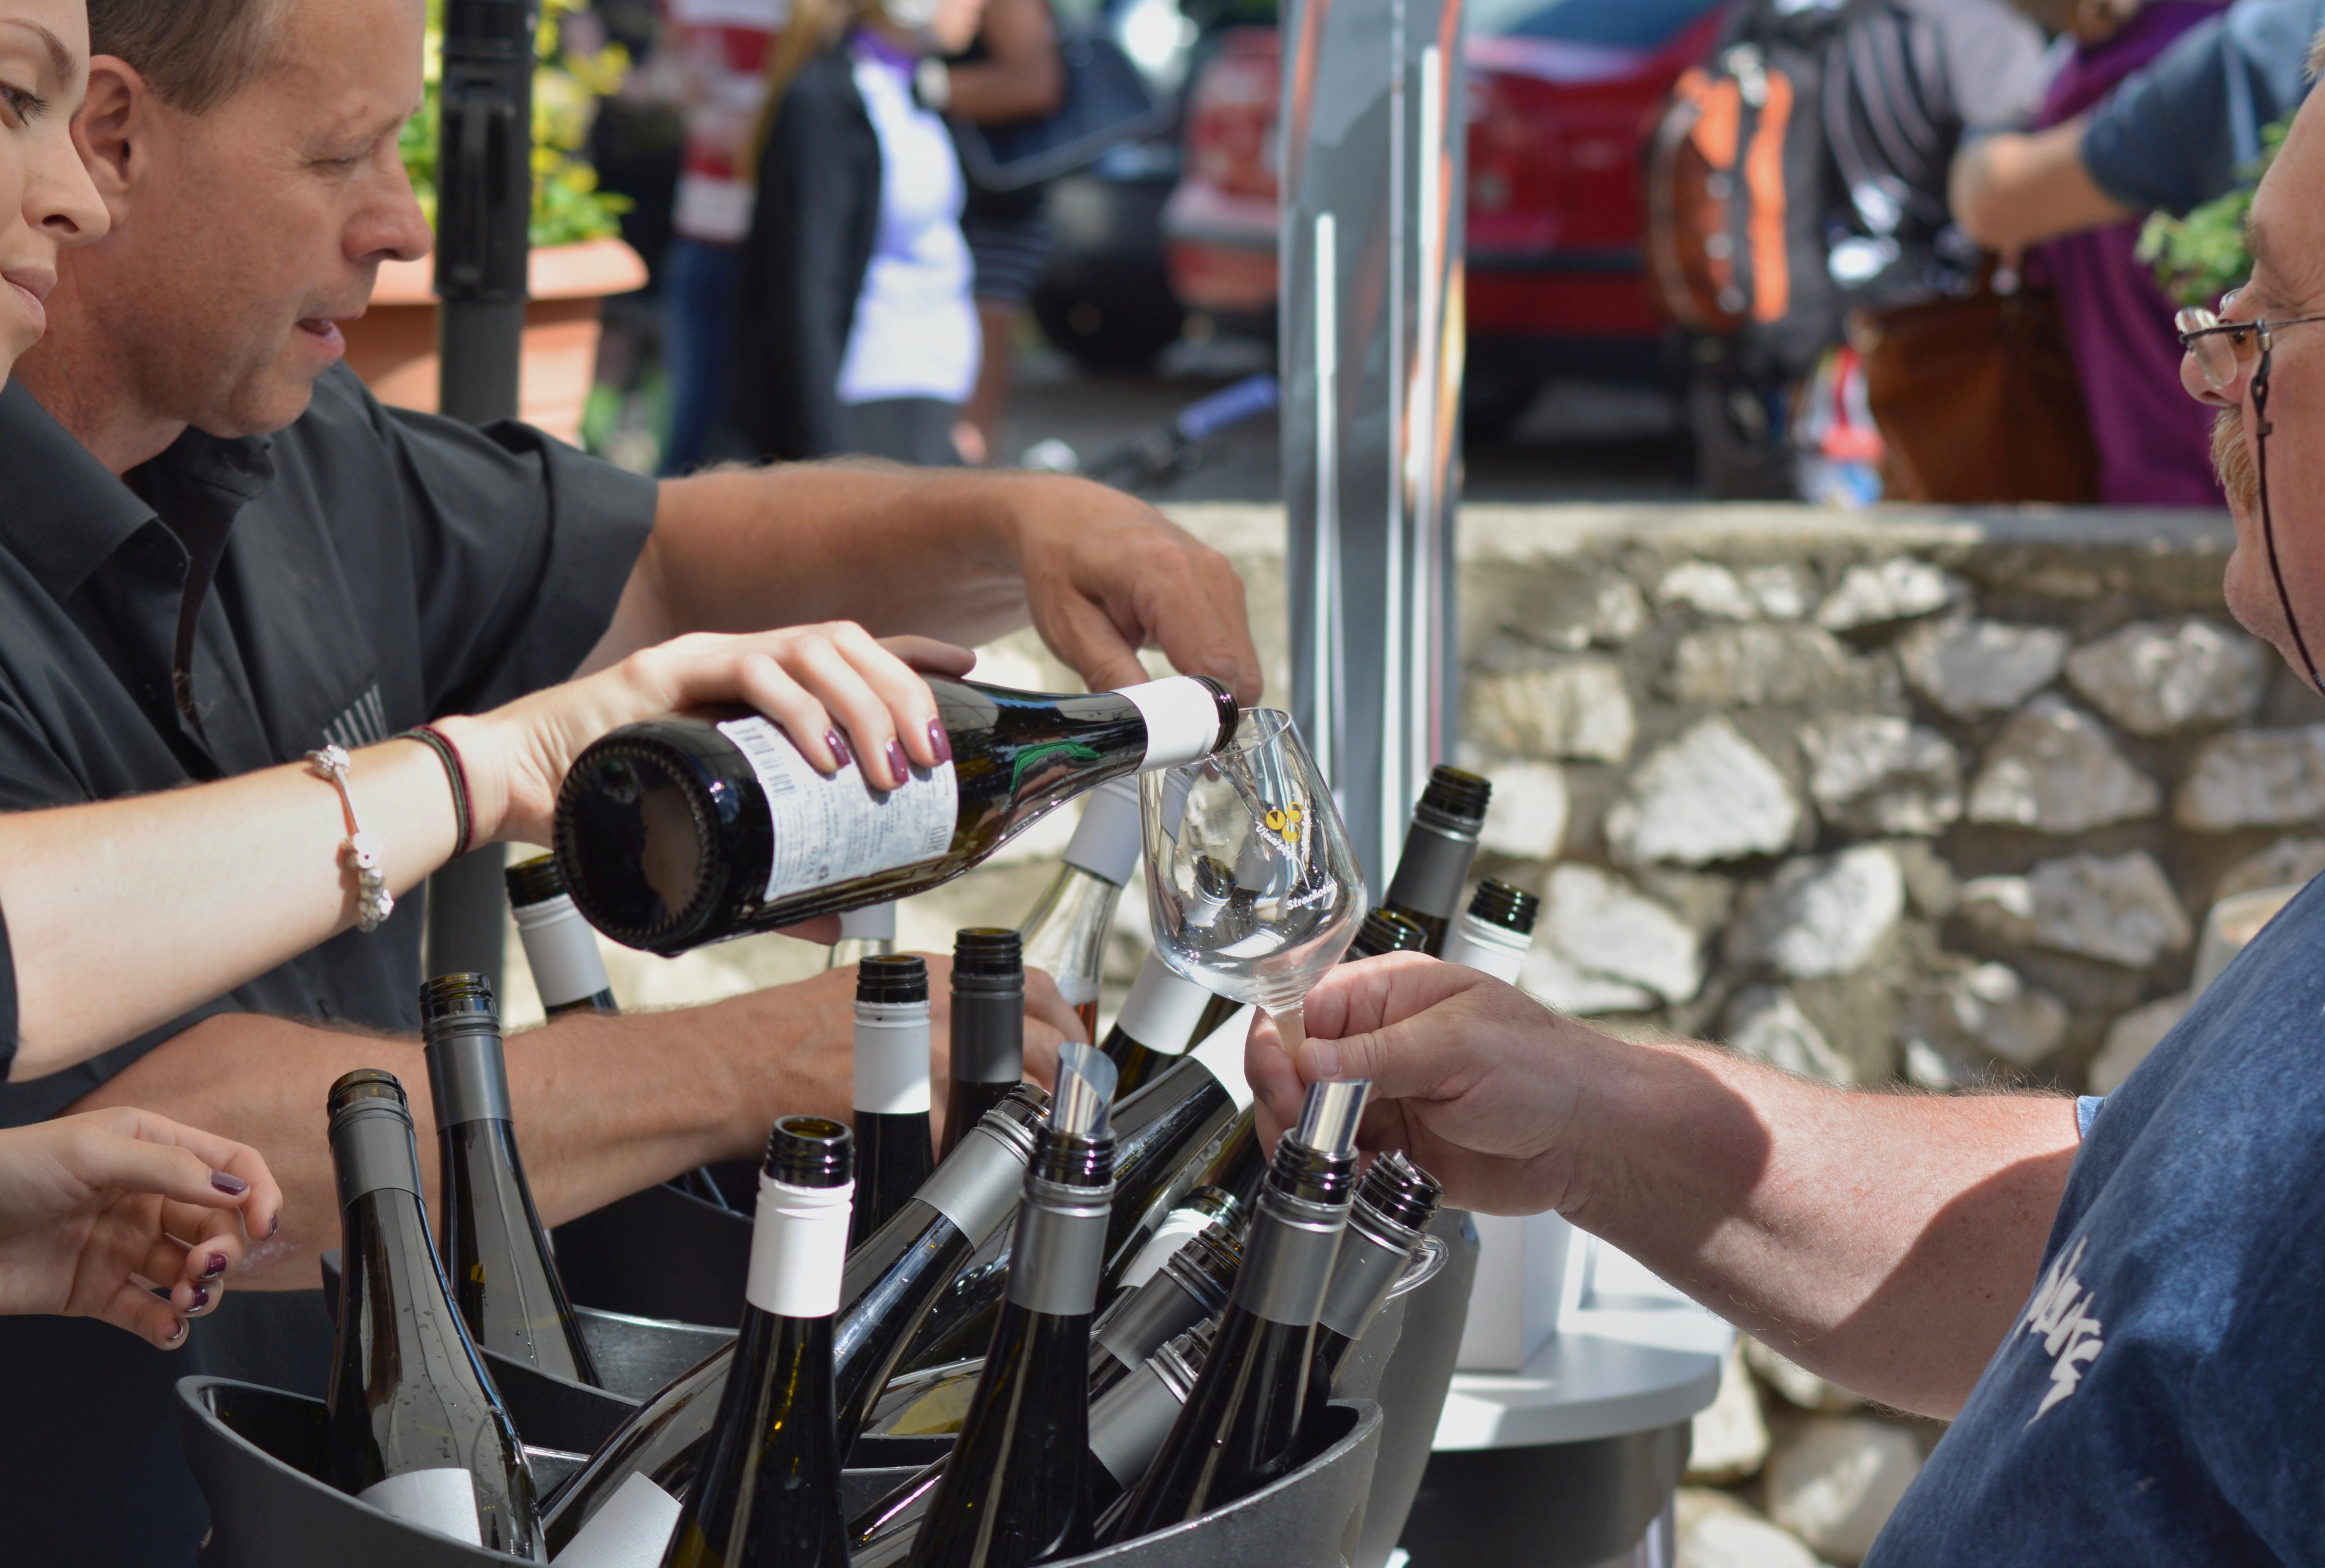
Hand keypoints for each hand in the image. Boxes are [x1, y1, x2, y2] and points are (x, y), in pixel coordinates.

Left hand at [0, 1109, 283, 1346]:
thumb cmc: (4, 1173)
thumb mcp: (91, 1152)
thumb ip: (168, 1169)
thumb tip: (233, 1190)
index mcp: (149, 1150)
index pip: (229, 1167)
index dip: (258, 1193)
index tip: (264, 1224)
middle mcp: (144, 1198)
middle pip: (217, 1225)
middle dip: (224, 1250)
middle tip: (203, 1268)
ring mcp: (122, 1246)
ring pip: (190, 1273)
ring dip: (200, 1290)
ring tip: (183, 1299)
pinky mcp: (97, 1291)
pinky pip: (147, 1314)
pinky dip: (166, 1326)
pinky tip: (165, 1327)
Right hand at [453, 625, 977, 846]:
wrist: (510, 789)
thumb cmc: (610, 808)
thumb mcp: (713, 846)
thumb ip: (774, 881)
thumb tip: (841, 926)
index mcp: (754, 688)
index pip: (850, 654)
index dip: (912, 655)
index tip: (970, 666)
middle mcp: (736, 661)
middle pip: (847, 643)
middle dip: (902, 692)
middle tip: (932, 757)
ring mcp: (702, 660)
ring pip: (812, 648)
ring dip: (863, 704)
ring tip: (889, 767)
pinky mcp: (663, 673)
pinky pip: (750, 672)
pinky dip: (799, 709)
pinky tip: (824, 754)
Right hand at [700, 956, 1082, 1154]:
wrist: (729, 1067)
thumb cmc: (781, 1033)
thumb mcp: (866, 994)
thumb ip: (924, 1008)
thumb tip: (969, 1033)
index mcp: (934, 979)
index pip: (1037, 989)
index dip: (1067, 1025)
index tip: (1075, 1051)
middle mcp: (941, 1012)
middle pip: (1043, 1046)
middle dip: (1069, 1082)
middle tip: (1073, 1109)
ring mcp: (928, 1061)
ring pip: (1018, 1095)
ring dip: (1034, 1122)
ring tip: (1034, 1143)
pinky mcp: (908, 1111)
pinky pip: (970, 1141)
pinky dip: (982, 1159)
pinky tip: (983, 1170)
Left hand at [1007, 480, 1261, 704]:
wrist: (1067, 519)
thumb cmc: (1061, 567)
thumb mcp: (1068, 628)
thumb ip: (1112, 677)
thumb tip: (1148, 729)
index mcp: (1167, 574)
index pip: (1215, 665)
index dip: (1202, 717)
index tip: (1173, 744)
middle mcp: (1209, 571)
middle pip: (1240, 671)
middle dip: (1209, 712)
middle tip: (1164, 729)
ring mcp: (1224, 578)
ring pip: (1244, 665)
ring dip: (1211, 693)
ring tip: (1163, 698)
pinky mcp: (1227, 588)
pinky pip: (1237, 650)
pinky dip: (1213, 674)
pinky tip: (1174, 673)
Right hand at [1246, 954, 1596, 1215]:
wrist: (1590, 1141)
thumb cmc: (1547, 1070)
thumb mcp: (1461, 1046)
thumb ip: (1379, 1054)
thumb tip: (1310, 1059)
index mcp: (1390, 995)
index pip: (1303, 1006)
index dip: (1282, 1043)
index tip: (1287, 1081)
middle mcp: (1378, 1043)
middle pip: (1292, 1064)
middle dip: (1286, 1097)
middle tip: (1307, 1126)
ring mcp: (1382, 1097)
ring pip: (1305, 1117)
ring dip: (1304, 1141)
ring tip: (1332, 1157)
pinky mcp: (1392, 1147)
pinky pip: (1337, 1161)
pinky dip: (1334, 1174)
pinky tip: (1356, 1176)